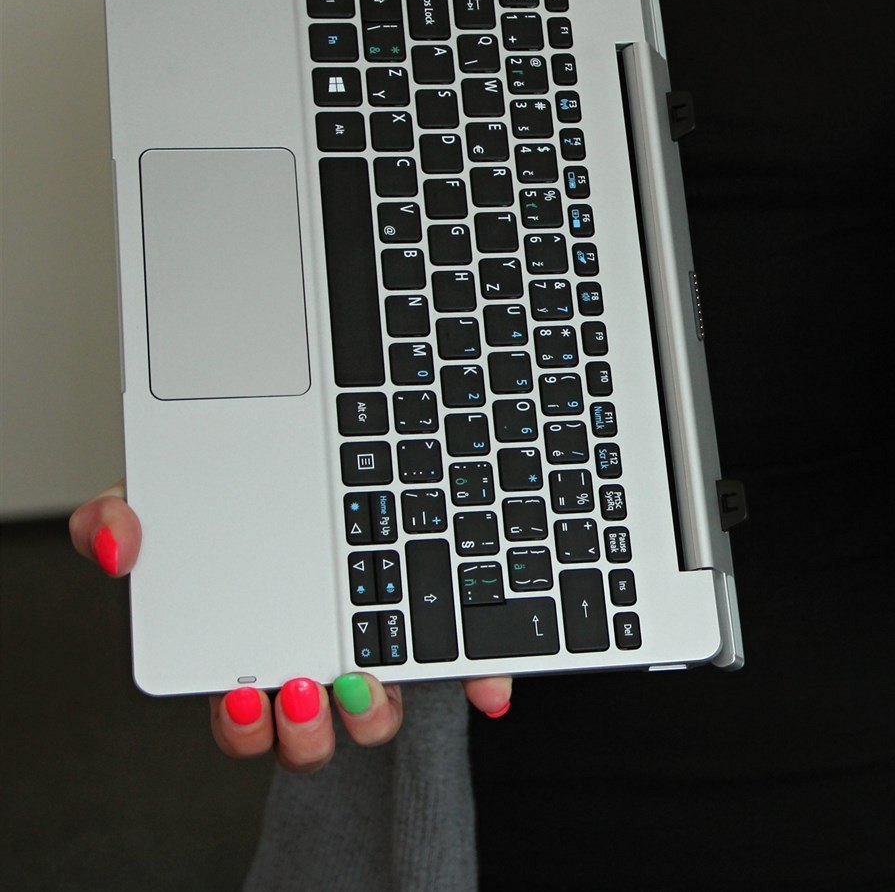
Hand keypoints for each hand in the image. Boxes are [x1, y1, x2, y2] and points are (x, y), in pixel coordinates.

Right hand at [68, 482, 512, 771]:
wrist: (324, 452)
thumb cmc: (234, 504)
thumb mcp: (169, 500)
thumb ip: (115, 514)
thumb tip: (113, 537)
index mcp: (249, 655)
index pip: (242, 718)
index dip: (243, 725)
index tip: (244, 694)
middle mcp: (311, 668)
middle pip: (306, 739)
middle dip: (303, 732)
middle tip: (297, 687)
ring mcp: (372, 652)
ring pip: (374, 718)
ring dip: (369, 713)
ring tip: (361, 673)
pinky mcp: (429, 633)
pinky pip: (459, 670)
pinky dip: (476, 678)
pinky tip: (483, 680)